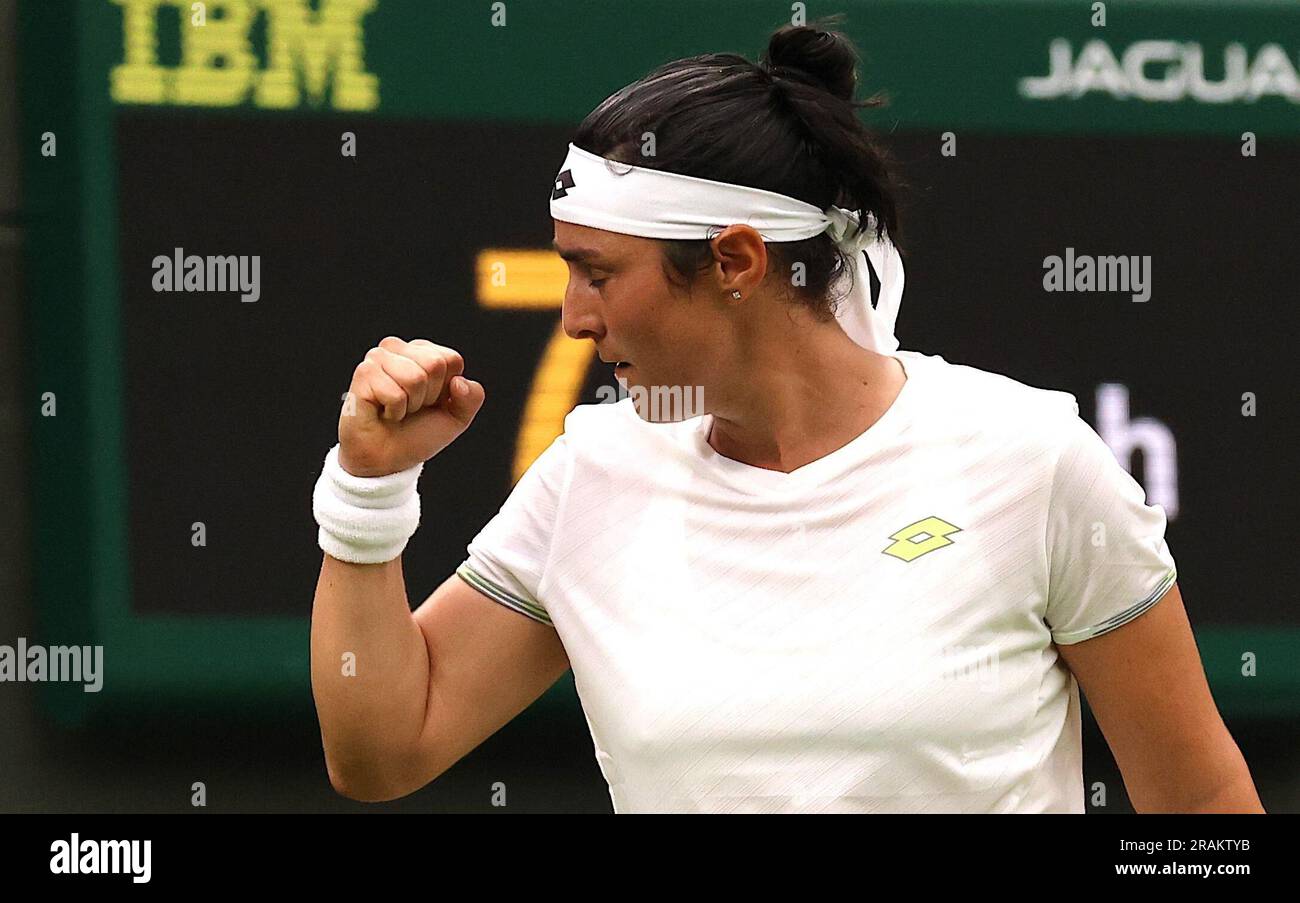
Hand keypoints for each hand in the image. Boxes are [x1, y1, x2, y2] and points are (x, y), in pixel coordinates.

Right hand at [337, 336, 485, 476]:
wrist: (387, 459)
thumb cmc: (416, 434)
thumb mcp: (457, 417)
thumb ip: (472, 397)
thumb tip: (459, 382)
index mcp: (423, 352)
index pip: (452, 359)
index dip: (446, 390)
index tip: (430, 402)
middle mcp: (400, 349)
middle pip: (435, 364)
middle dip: (429, 395)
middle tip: (412, 407)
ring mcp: (379, 358)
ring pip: (415, 377)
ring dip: (410, 404)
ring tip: (397, 408)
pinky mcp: (364, 373)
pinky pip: (395, 393)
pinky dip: (394, 411)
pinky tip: (383, 412)